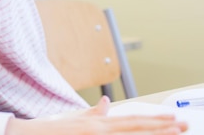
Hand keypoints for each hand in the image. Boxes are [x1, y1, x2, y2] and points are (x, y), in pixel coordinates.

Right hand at [5, 97, 187, 134]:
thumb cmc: (50, 130)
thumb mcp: (73, 119)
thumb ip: (93, 114)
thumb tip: (108, 102)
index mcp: (97, 125)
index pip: (132, 121)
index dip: (154, 120)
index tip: (172, 118)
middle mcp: (99, 133)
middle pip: (137, 130)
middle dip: (162, 129)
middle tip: (183, 125)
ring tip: (174, 133)